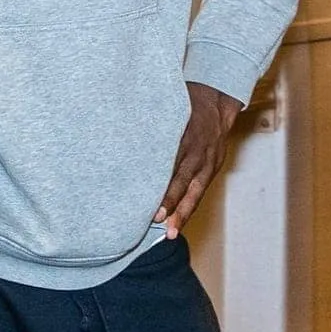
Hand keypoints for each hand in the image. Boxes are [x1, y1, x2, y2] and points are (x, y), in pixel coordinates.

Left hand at [158, 83, 246, 238]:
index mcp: (183, 134)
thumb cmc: (181, 105)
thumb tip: (114, 135)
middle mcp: (197, 149)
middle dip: (172, 200)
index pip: (169, 160)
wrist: (216, 99)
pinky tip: (179, 222)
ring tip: (172, 232)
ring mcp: (208, 160)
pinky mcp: (213, 167)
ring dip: (183, 212)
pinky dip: (190, 206)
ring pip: (196, 189)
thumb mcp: (164, 109)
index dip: (160, 178)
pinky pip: (201, 189)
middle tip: (157, 219)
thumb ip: (145, 124)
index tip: (146, 195)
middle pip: (184, 178)